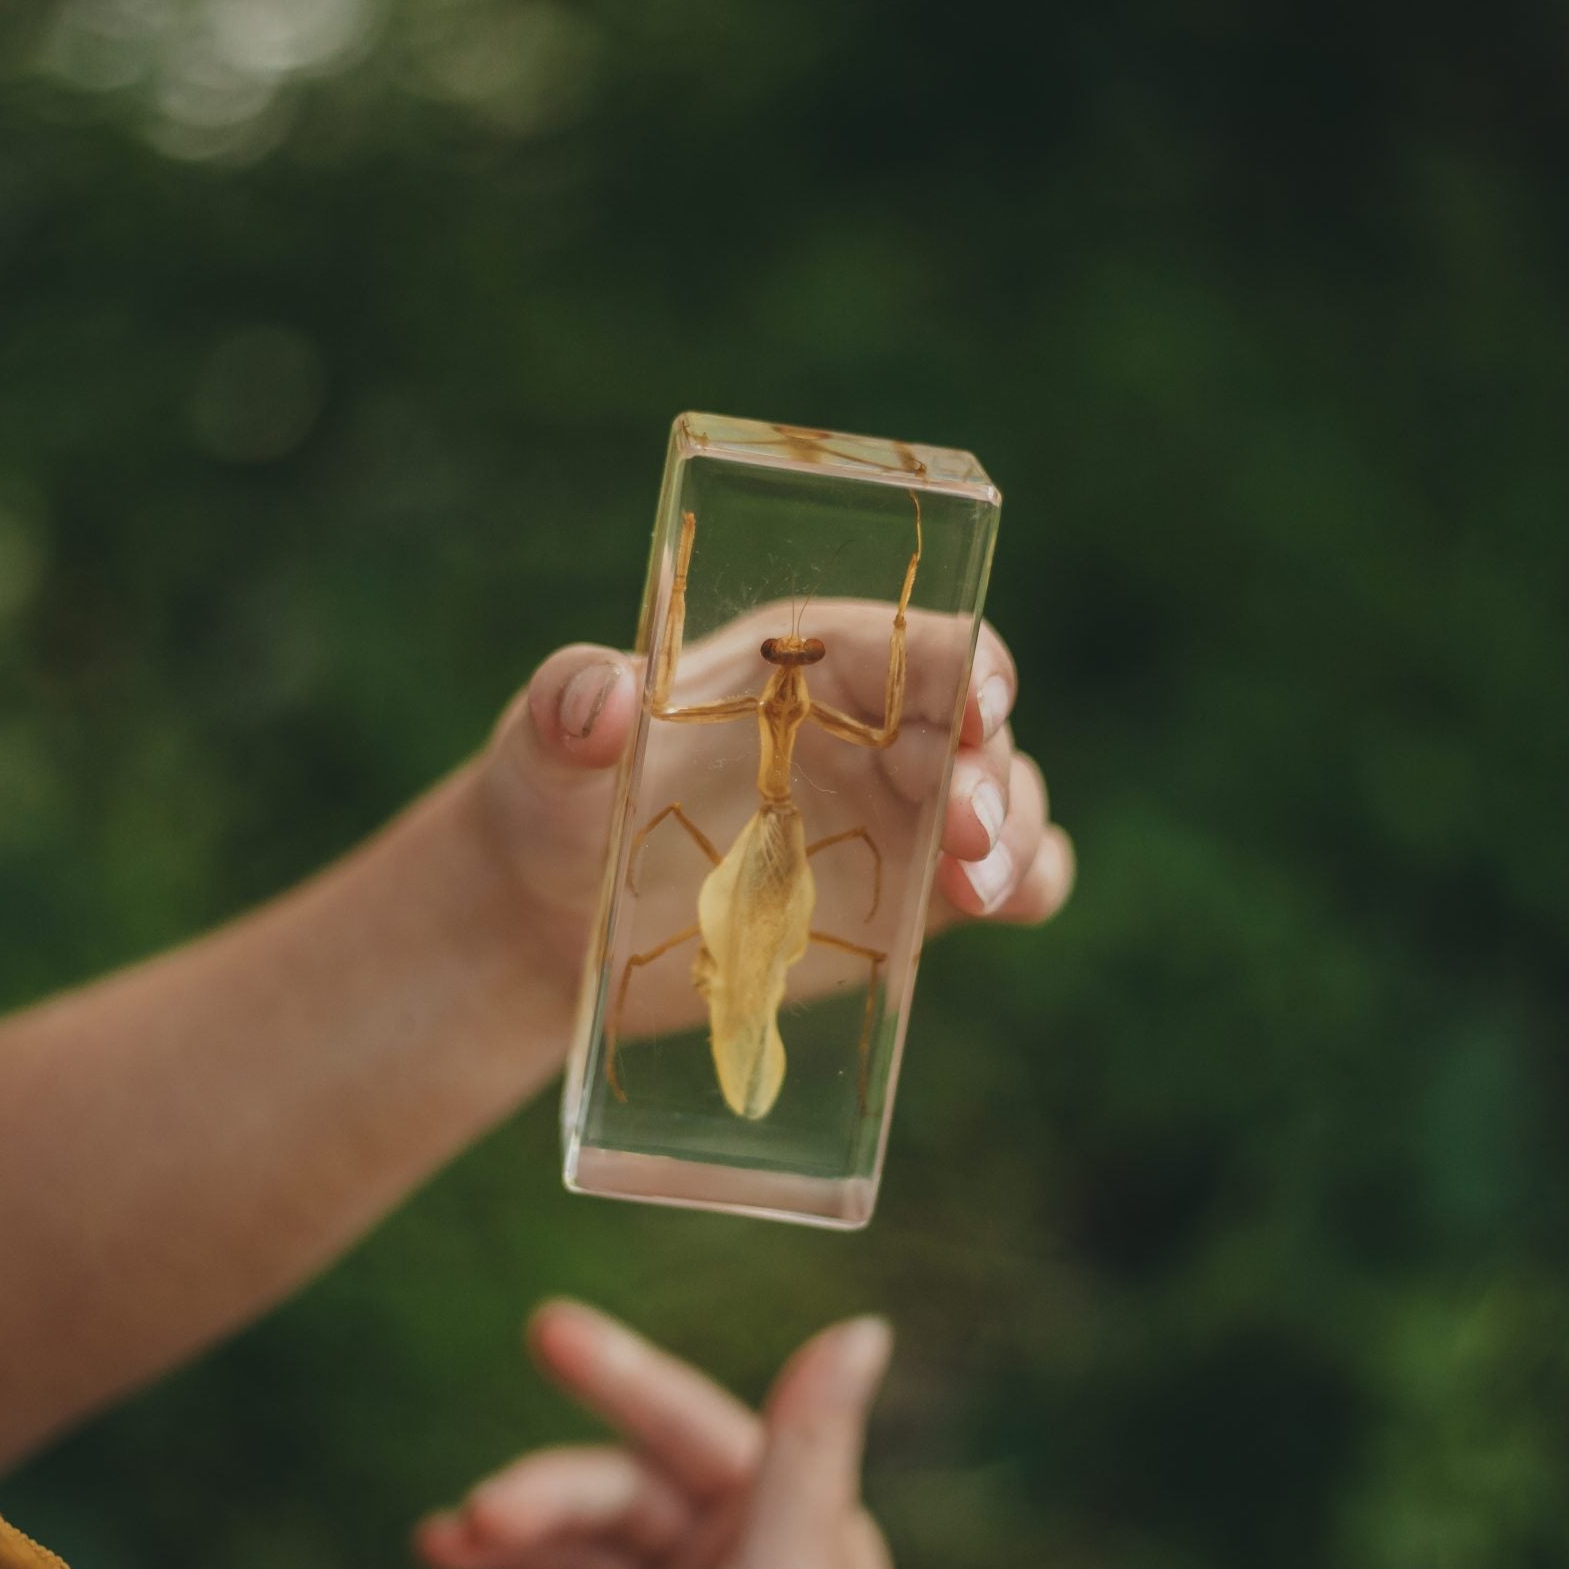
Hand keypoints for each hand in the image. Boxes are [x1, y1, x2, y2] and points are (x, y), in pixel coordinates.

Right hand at [417, 1299, 899, 1568]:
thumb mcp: (795, 1564)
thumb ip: (809, 1445)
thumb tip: (867, 1324)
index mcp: (777, 1517)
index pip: (683, 1423)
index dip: (618, 1372)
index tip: (546, 1326)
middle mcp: (728, 1561)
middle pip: (612, 1498)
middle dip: (534, 1498)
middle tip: (468, 1526)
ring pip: (575, 1564)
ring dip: (503, 1552)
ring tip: (438, 1550)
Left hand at [473, 618, 1073, 985]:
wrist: (558, 926)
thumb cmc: (556, 805)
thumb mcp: (543, 752)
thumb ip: (567, 709)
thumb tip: (606, 695)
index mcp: (807, 663)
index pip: (917, 642)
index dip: (968, 665)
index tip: (978, 710)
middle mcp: (873, 728)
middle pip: (979, 729)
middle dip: (995, 775)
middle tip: (967, 836)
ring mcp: (899, 814)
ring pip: (1011, 802)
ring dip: (1020, 837)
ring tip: (977, 892)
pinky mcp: (908, 898)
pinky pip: (1003, 882)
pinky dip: (1024, 888)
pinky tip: (996, 906)